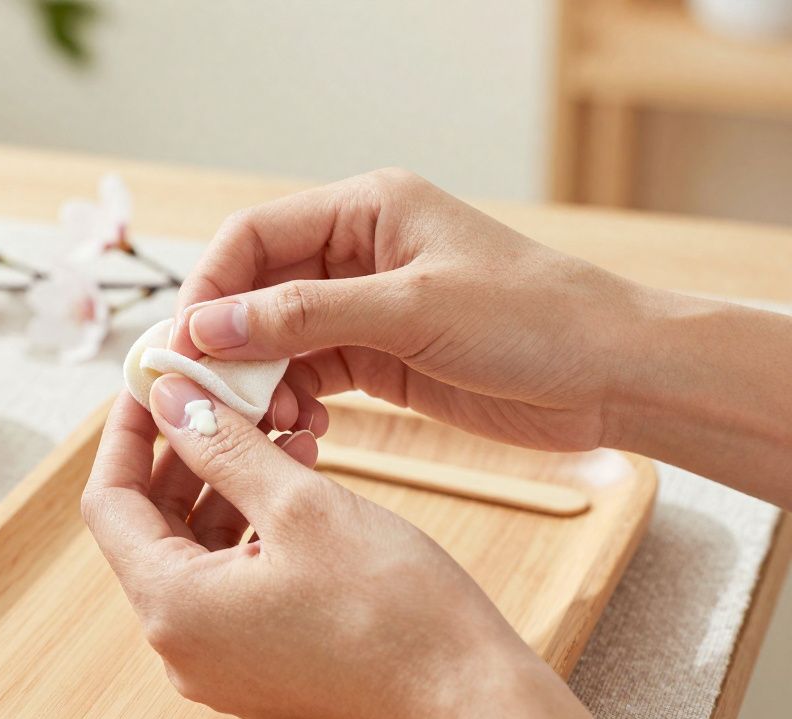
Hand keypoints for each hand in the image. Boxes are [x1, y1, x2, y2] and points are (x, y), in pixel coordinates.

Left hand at [82, 385, 603, 718]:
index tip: (153, 382)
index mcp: (173, 607)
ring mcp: (218, 657)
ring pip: (196, 546)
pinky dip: (251, 522)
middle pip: (151, 524)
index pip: (109, 502)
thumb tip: (169, 398)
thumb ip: (223, 446)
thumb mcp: (301, 506)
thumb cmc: (395, 612)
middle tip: (218, 391)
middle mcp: (181, 642)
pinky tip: (294, 474)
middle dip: (185, 450)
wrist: (469, 700)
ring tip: (276, 426)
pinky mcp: (257, 659)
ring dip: (226, 481)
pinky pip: (230, 576)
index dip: (128, 433)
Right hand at [170, 168, 646, 452]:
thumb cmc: (534, 319)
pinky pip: (309, 375)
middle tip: (208, 396)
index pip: (255, 237)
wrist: (614, 376)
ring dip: (261, 381)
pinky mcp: (379, 358)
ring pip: (278, 339)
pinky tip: (300, 430)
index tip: (183, 344)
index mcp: (366, 210)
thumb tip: (208, 327)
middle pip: (257, 290)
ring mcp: (366, 308)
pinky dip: (293, 403)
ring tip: (268, 422)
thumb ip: (305, 316)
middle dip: (229, 343)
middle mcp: (358, 253)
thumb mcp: (412, 309)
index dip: (210, 289)